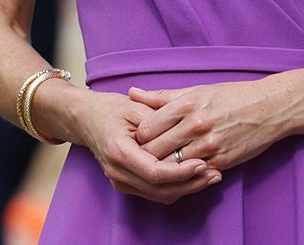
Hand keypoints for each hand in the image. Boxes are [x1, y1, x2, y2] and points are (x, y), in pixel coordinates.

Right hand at [64, 88, 222, 203]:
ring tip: (212, 177)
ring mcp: (120, 180)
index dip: (181, 171)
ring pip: (158, 195)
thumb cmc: (114, 109)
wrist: (87, 119)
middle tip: (216, 175)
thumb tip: (189, 127)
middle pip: (158, 189)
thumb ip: (160, 119)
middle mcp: (117, 171)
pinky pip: (154, 193)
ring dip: (187, 189)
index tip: (203, 163)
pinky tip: (196, 178)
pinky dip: (177, 188)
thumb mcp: (137, 107)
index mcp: (119, 151)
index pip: (154, 172)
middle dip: (190, 184)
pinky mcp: (126, 184)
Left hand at [130, 80, 290, 172]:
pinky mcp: (221, 161)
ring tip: (162, 165)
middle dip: (146, 155)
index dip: (140, 137)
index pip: (145, 129)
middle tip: (146, 157)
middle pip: (153, 150)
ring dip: (163, 168)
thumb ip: (163, 96)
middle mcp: (196, 124)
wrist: (273, 107)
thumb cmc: (234, 96)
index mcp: (187, 104)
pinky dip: (184, 174)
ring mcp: (209, 145)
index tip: (143, 139)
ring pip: (169, 166)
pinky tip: (184, 169)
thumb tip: (132, 93)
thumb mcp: (199, 90)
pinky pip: (191, 174)